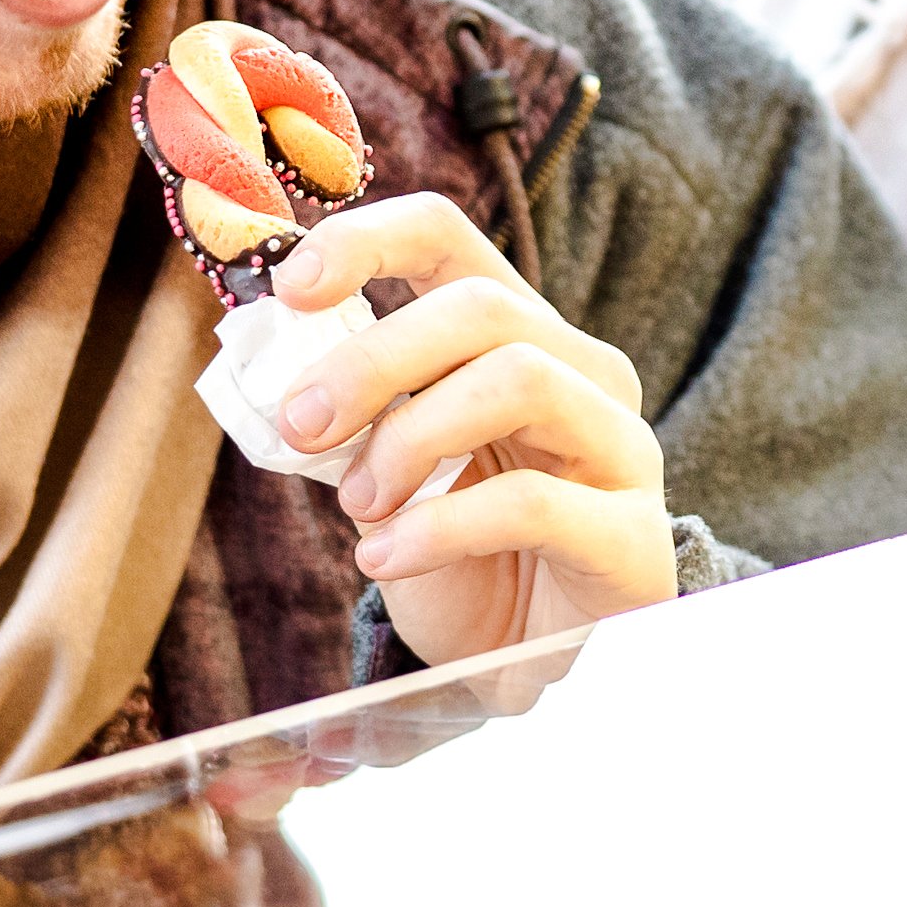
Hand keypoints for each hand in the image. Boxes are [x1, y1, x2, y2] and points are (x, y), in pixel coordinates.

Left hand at [267, 199, 677, 663]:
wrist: (530, 665)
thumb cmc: (459, 556)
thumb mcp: (391, 473)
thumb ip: (351, 419)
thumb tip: (272, 376)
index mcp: (521, 337)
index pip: (449, 240)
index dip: (366, 242)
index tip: (291, 289)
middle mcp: (585, 372)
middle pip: (481, 309)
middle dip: (373, 361)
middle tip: (301, 426)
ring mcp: (621, 447)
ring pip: (519, 379)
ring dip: (410, 438)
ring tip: (358, 505)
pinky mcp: (633, 534)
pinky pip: (531, 502)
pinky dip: (438, 528)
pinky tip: (385, 560)